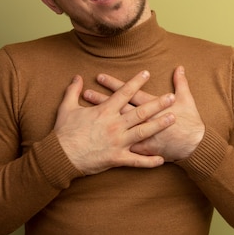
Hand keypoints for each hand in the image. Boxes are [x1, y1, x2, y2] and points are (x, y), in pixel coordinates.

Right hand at [55, 71, 175, 174]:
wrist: (60, 156)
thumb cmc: (63, 132)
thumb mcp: (66, 108)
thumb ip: (73, 91)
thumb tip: (77, 77)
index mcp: (104, 111)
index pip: (124, 93)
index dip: (136, 82)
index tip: (147, 73)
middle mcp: (114, 125)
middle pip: (140, 112)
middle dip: (157, 103)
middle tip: (171, 97)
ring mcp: (117, 142)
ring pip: (143, 132)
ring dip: (159, 125)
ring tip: (173, 118)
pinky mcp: (117, 158)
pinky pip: (137, 160)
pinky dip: (149, 161)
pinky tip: (162, 159)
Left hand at [83, 66, 204, 161]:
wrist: (194, 145)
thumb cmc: (190, 122)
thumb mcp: (187, 99)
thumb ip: (181, 82)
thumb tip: (179, 67)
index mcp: (151, 106)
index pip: (128, 92)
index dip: (114, 84)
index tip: (100, 77)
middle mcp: (142, 120)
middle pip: (118, 108)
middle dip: (102, 100)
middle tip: (86, 93)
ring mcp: (141, 135)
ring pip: (117, 126)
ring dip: (102, 120)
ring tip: (87, 113)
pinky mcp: (142, 149)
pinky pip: (124, 147)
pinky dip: (112, 145)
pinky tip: (97, 142)